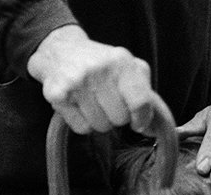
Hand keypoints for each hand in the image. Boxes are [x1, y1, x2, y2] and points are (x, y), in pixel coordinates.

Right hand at [27, 25, 154, 133]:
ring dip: (99, 120)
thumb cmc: (102, 66)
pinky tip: (78, 105)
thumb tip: (153, 129)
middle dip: (116, 116)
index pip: (140, 102)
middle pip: (120, 118)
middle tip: (107, 101)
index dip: (141, 118)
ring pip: (100, 125)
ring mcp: (77, 82)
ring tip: (92, 101)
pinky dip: (82, 122)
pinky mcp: (57, 95)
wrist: (61, 51)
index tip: (138, 122)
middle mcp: (99, 70)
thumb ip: (145, 95)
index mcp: (121, 61)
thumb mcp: (129, 68)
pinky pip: (82, 128)